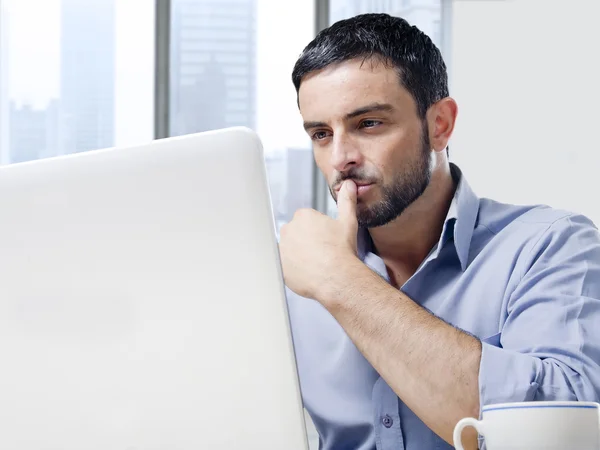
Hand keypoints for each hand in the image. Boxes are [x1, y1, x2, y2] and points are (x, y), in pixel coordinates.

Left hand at [279, 180, 361, 300]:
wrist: (337, 277)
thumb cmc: (342, 251)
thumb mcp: (348, 221)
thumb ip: (346, 200)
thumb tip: (348, 185)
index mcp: (303, 216)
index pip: (306, 221)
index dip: (317, 231)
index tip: (325, 240)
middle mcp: (289, 229)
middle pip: (296, 234)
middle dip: (305, 241)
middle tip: (321, 252)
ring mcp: (282, 247)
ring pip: (289, 249)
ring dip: (298, 254)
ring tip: (314, 264)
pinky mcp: (279, 265)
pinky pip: (284, 265)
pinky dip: (292, 268)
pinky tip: (306, 272)